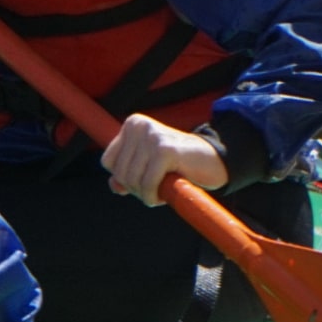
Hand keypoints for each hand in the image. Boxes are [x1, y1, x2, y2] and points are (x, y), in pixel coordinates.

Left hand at [99, 114, 228, 206]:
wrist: (214, 160)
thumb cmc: (178, 164)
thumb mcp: (148, 166)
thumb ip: (127, 174)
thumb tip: (115, 186)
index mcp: (132, 124)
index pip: (108, 161)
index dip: (123, 178)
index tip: (141, 182)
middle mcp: (140, 126)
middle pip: (119, 172)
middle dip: (135, 188)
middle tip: (154, 190)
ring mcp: (152, 136)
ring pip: (132, 179)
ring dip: (145, 194)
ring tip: (161, 191)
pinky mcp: (165, 150)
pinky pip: (148, 183)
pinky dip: (152, 196)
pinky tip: (163, 197)